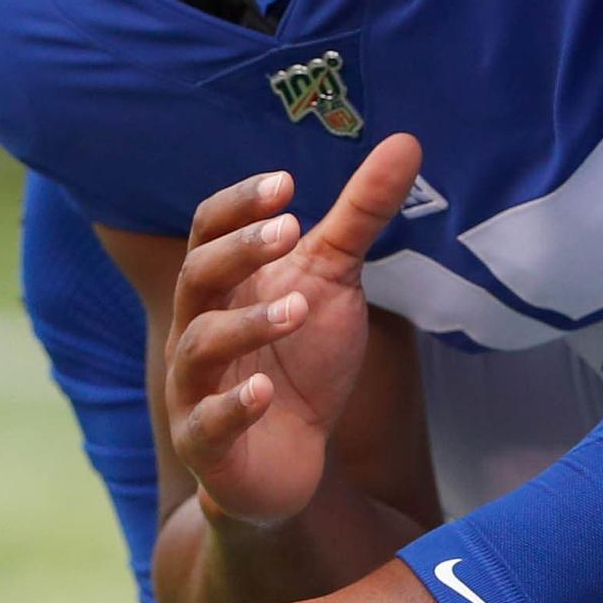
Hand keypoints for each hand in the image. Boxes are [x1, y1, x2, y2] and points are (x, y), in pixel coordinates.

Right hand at [165, 139, 423, 532]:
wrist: (288, 462)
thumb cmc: (301, 363)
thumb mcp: (334, 283)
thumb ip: (359, 217)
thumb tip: (407, 140)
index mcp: (224, 285)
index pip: (208, 230)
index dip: (238, 205)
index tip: (286, 182)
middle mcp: (198, 328)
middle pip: (198, 276)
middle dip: (238, 251)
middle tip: (289, 230)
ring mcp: (196, 389)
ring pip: (199, 347)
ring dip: (246, 325)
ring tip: (298, 309)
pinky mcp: (209, 447)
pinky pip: (207, 424)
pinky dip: (232, 407)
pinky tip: (263, 394)